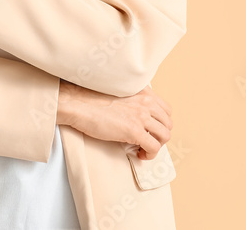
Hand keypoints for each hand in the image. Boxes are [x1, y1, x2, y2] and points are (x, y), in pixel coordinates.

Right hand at [56, 80, 172, 159]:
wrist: (78, 104)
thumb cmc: (91, 99)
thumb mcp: (119, 93)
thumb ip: (132, 99)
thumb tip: (134, 115)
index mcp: (143, 92)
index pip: (166, 110)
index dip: (160, 123)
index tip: (150, 130)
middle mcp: (146, 102)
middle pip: (168, 124)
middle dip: (159, 136)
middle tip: (146, 141)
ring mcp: (141, 116)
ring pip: (165, 136)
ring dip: (156, 145)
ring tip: (143, 149)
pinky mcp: (134, 131)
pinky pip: (154, 147)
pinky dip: (150, 154)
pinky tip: (139, 154)